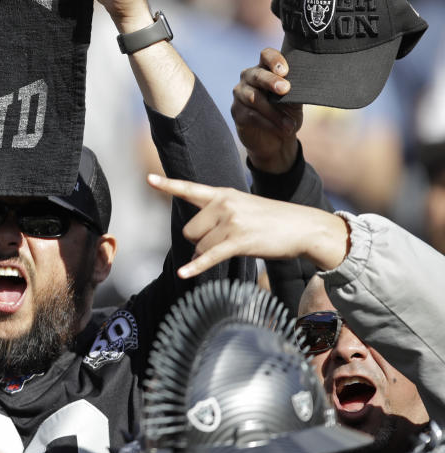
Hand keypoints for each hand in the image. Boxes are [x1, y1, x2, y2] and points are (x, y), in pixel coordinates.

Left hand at [146, 173, 348, 277]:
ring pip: (199, 246)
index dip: (168, 184)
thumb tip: (196, 236)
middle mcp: (224, 205)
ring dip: (210, 253)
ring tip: (235, 246)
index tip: (148, 178)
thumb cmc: (273, 220)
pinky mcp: (238, 241)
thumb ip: (219, 212)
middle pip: (190, 230)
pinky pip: (209, 257)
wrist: (304, 227)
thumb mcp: (244, 206)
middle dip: (200, 240)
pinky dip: (195, 267)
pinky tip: (184, 274)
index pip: (190, 189)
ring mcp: (231, 223)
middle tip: (225, 240)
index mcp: (223, 194)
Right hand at [230, 48, 302, 173]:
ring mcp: (240, 94)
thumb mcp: (295, 99)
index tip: (286, 71)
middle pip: (257, 74)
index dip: (274, 60)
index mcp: (266, 68)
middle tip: (285, 89)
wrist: (276, 139)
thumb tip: (305, 81)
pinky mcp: (236, 111)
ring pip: (254, 98)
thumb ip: (296, 88)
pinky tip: (282, 129)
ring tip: (290, 124)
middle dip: (271, 81)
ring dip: (274, 112)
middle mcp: (249, 77)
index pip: (267, 55)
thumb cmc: (286, 112)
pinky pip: (251, 115)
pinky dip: (269, 123)